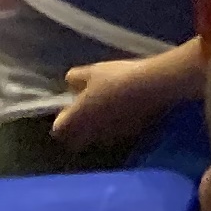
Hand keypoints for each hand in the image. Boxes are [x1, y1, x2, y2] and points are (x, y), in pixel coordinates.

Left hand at [50, 58, 170, 150]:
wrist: (152, 87)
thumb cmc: (116, 78)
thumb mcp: (92, 71)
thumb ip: (75, 78)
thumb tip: (70, 82)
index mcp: (76, 120)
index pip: (58, 128)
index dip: (63, 116)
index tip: (72, 103)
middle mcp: (90, 134)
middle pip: (76, 138)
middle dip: (79, 127)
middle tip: (88, 108)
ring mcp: (110, 137)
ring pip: (96, 137)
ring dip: (98, 126)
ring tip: (109, 106)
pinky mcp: (128, 135)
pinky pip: (115, 134)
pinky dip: (116, 125)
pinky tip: (126, 108)